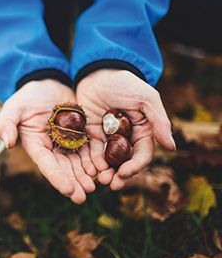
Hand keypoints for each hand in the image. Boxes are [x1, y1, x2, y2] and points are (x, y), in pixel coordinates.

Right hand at [0, 79, 95, 203]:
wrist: (49, 82)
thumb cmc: (28, 95)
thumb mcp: (14, 106)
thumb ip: (6, 123)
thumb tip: (7, 142)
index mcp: (37, 146)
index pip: (47, 165)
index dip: (57, 178)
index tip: (68, 190)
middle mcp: (53, 148)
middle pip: (64, 169)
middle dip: (74, 183)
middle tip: (84, 196)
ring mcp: (69, 142)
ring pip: (79, 162)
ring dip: (86, 175)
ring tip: (96, 185)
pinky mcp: (82, 135)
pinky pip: (91, 149)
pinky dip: (96, 159)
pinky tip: (104, 168)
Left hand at [76, 69, 175, 189]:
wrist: (98, 72)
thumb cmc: (125, 83)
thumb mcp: (145, 99)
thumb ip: (159, 121)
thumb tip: (171, 147)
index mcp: (143, 132)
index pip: (141, 154)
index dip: (135, 166)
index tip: (125, 173)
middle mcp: (126, 138)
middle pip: (124, 162)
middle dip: (119, 175)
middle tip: (110, 185)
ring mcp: (107, 138)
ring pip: (107, 161)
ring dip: (104, 172)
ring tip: (98, 180)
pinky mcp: (91, 134)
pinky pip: (91, 151)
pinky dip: (90, 162)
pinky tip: (87, 169)